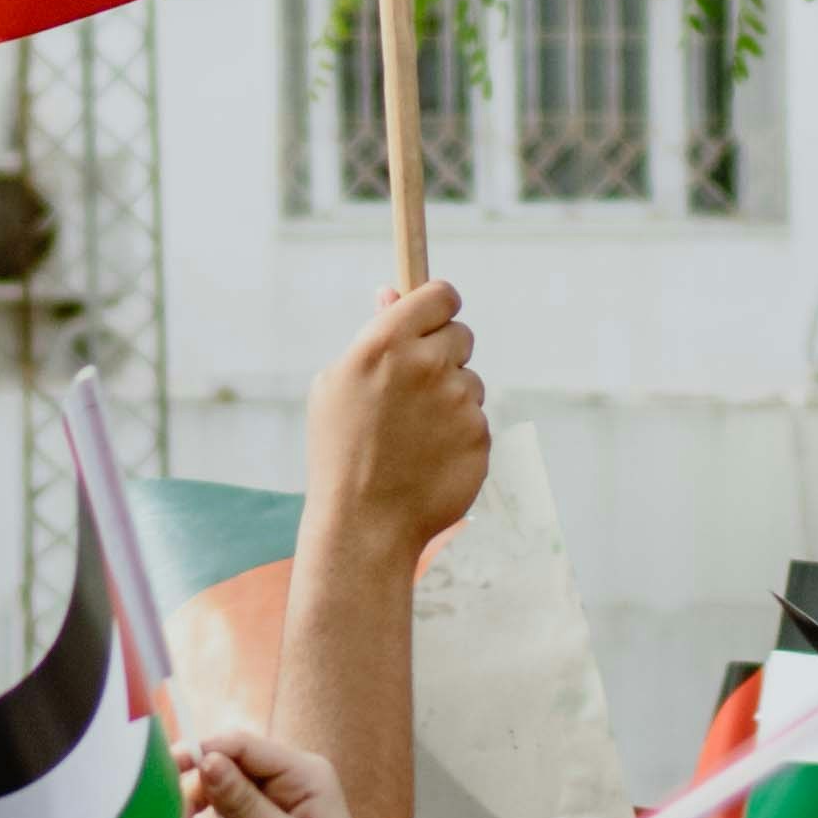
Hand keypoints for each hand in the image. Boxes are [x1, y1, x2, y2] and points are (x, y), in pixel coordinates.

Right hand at [301, 282, 487, 568]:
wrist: (364, 524)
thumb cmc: (340, 450)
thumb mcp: (337, 383)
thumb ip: (374, 334)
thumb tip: (393, 293)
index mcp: (386, 344)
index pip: (440, 295)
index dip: (438, 305)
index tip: (434, 318)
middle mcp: (427, 365)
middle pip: (461, 334)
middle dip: (443, 354)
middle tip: (416, 388)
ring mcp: (459, 401)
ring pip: (470, 381)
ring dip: (450, 399)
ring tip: (414, 435)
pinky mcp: (481, 435)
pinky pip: (477, 420)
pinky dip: (459, 435)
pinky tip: (429, 459)